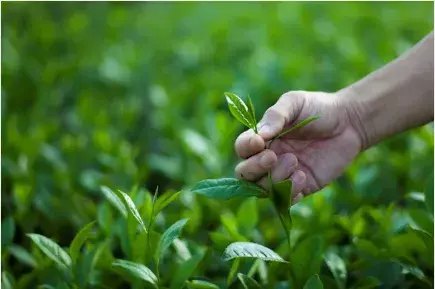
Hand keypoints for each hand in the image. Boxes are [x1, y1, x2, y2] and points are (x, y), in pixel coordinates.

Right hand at [234, 91, 361, 202]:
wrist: (350, 122)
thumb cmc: (318, 108)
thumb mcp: (295, 103)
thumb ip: (275, 116)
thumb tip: (260, 135)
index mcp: (263, 138)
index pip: (243, 148)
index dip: (246, 148)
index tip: (259, 142)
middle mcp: (269, 158)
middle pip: (246, 173)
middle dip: (255, 167)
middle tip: (273, 157)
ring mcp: (284, 174)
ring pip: (264, 188)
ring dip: (275, 178)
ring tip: (295, 161)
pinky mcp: (301, 186)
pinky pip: (286, 199)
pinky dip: (290, 193)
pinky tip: (303, 177)